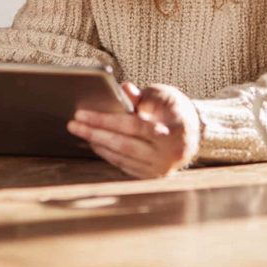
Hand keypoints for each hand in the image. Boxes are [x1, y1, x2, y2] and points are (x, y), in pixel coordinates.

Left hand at [67, 82, 201, 178]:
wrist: (194, 135)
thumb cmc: (175, 110)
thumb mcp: (163, 96)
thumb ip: (143, 95)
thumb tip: (123, 89)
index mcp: (170, 133)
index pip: (132, 126)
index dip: (105, 120)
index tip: (82, 113)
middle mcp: (165, 156)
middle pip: (123, 144)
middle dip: (94, 133)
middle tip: (73, 124)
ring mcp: (158, 169)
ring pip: (121, 157)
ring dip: (98, 144)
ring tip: (80, 131)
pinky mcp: (151, 176)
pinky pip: (124, 166)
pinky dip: (107, 154)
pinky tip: (95, 143)